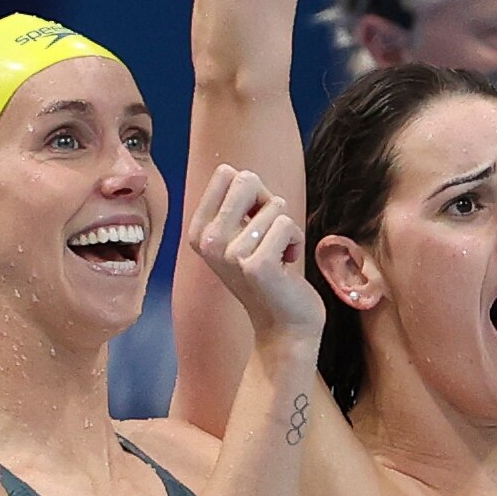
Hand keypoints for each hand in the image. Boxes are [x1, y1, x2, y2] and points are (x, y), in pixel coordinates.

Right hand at [187, 164, 319, 352]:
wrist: (284, 322)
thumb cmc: (269, 270)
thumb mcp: (243, 233)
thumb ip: (239, 202)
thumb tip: (241, 175)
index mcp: (199, 230)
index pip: (227, 173)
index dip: (253, 191)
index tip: (256, 221)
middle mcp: (208, 241)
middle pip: (246, 179)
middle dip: (269, 203)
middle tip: (270, 235)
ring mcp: (230, 254)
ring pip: (275, 205)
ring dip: (287, 228)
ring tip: (278, 255)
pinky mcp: (256, 265)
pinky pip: (287, 224)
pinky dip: (297, 241)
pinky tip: (287, 264)